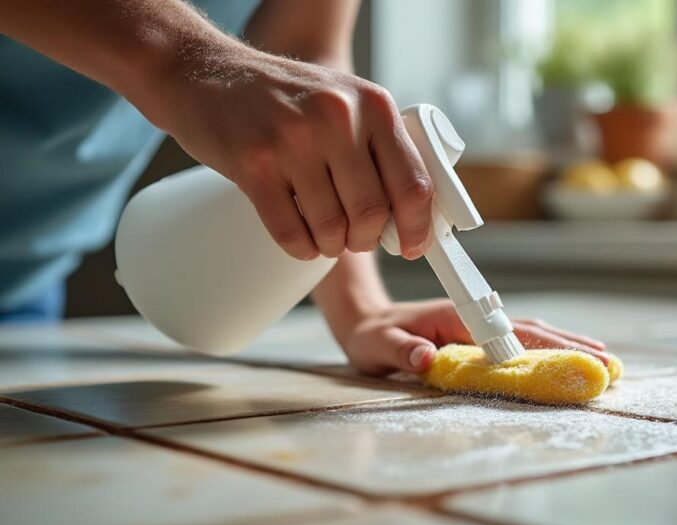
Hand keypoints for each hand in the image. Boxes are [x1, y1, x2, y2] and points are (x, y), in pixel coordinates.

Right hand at [158, 44, 433, 259]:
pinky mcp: (254, 166)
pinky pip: (292, 234)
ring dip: (331, 245)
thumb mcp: (347, 101)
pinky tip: (300, 236)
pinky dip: (301, 247)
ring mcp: (294, 141)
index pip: (414, 183)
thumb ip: (381, 147)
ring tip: (323, 232)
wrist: (206, 73)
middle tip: (355, 237)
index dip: (417, 226)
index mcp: (373, 105)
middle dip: (366, 238)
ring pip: (332, 230)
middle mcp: (338, 118)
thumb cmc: (283, 96)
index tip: (411, 245)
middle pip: (373, 214)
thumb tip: (414, 213)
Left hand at [332, 298, 609, 375]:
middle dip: (572, 347)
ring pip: (532, 333)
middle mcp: (474, 316)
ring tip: (604, 361)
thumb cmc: (370, 336)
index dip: (545, 347)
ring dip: (568, 346)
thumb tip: (426, 358)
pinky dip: (549, 348)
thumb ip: (398, 352)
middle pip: (533, 330)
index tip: (577, 361)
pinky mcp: (479, 334)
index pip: (509, 333)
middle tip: (610, 367)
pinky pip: (521, 340)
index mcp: (456, 317)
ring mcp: (479, 324)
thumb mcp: (374, 347)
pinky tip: (568, 357)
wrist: (364, 320)